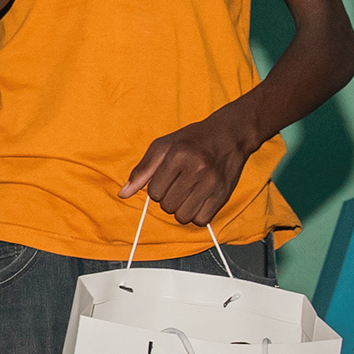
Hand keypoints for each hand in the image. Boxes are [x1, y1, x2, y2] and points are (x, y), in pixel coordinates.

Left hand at [124, 109, 257, 229]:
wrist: (230, 133)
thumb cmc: (192, 140)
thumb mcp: (164, 146)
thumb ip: (142, 170)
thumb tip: (123, 194)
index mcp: (179, 155)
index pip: (154, 191)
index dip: (157, 188)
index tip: (167, 179)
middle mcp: (197, 169)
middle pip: (168, 206)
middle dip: (168, 200)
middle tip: (178, 186)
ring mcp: (212, 183)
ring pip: (183, 216)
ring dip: (181, 210)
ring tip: (187, 194)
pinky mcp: (224, 194)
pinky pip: (201, 220)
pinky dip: (197, 215)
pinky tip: (198, 200)